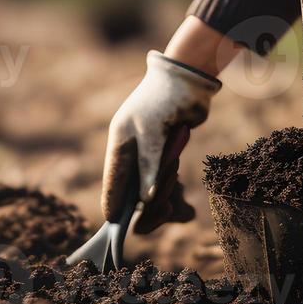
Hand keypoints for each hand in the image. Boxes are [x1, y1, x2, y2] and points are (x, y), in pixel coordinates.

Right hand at [101, 51, 220, 233]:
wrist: (190, 80)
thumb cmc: (166, 99)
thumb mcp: (153, 132)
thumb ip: (149, 165)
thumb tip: (146, 200)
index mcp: (120, 144)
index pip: (113, 181)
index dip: (112, 203)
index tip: (114, 223)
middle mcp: (132, 153)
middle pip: (133, 191)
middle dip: (150, 206)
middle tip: (168, 210)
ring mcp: (149, 155)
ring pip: (152, 190)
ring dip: (167, 200)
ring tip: (182, 207)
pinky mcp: (166, 156)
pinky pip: (167, 184)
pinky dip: (175, 195)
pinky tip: (186, 206)